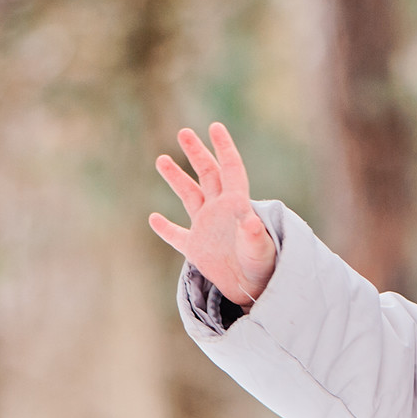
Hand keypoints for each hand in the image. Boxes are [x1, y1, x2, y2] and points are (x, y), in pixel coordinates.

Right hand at [149, 123, 276, 309]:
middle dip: (196, 153)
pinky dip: (165, 228)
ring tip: (161, 158)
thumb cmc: (263, 267)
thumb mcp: (260, 250)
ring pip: (189, 196)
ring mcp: (207, 228)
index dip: (224, 147)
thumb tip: (249, 220)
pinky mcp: (197, 248)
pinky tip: (153, 218)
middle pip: (208, 174)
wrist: (254, 290)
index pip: (231, 169)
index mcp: (237, 204)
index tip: (215, 127)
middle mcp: (221, 211)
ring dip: (176, 178)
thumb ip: (254, 234)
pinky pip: (177, 235)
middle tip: (184, 132)